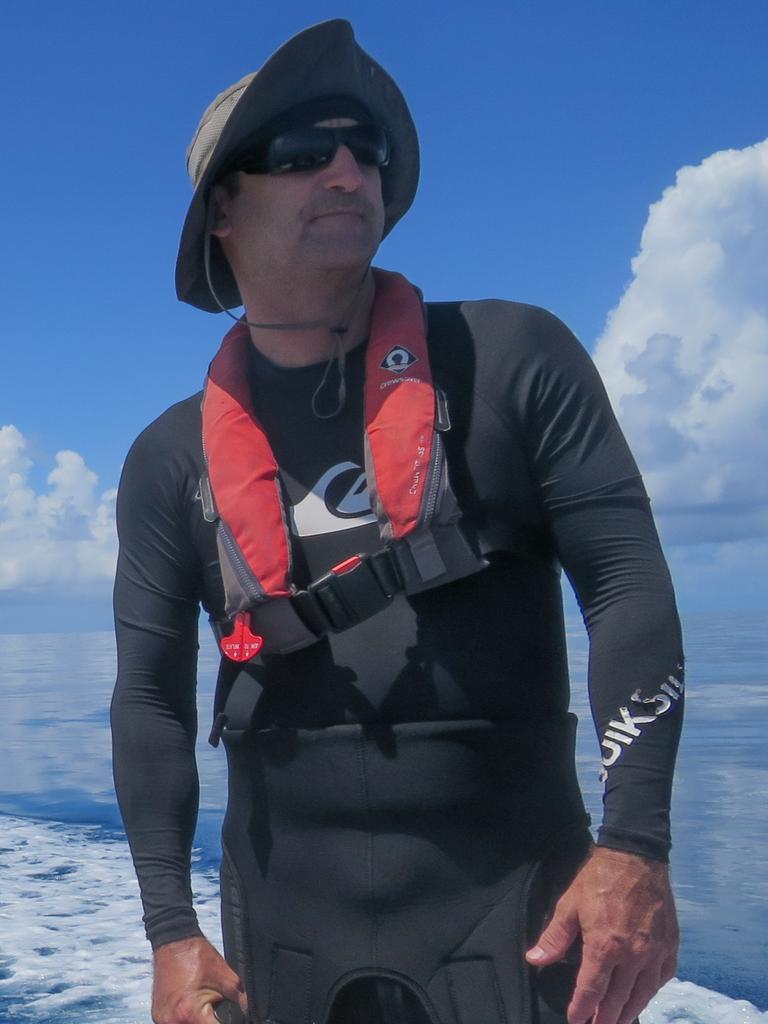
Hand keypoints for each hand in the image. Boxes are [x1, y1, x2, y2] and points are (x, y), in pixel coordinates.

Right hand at [152, 935, 247, 1023]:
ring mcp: (162, 1021)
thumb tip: (249, 1012)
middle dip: (210, 1022)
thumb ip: (240, 999)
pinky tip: (191, 1007)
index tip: (226, 1018)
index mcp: (191, 1012)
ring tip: (203, 1007)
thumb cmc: (196, 956)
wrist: (173, 943)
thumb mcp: (226, 976)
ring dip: (198, 1022)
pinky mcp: (158, 1017)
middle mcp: (173, 1021)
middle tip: (214, 1011)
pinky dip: (186, 1020)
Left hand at [526, 846, 677, 1023]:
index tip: (575, 1020)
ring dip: (628, 1012)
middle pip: (617, 1000)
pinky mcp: (670, 945)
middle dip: (605, 1019)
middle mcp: (632, 957)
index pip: (591, 991)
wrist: (636, 856)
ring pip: (642, 995)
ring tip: (618, 1022)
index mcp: (604, 948)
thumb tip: (534, 960)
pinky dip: (650, 991)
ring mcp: (654, 953)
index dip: (581, 1009)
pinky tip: (643, 995)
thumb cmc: (599, 879)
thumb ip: (554, 937)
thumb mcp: (569, 904)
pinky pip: (662, 978)